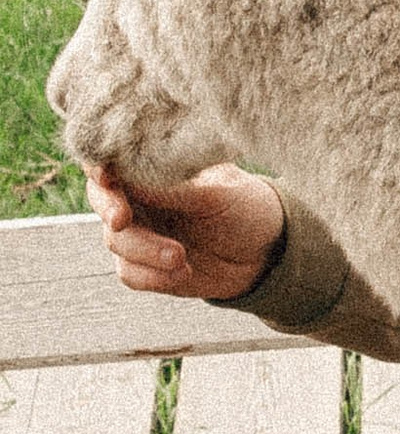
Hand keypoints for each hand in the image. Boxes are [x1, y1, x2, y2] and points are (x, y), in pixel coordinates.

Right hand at [86, 163, 285, 303]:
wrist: (265, 252)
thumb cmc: (244, 206)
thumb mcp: (215, 194)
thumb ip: (171, 188)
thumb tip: (130, 175)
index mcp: (156, 167)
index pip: (114, 158)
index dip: (100, 165)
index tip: (106, 176)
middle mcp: (141, 197)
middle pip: (101, 199)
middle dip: (109, 209)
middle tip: (121, 220)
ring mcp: (140, 231)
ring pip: (115, 241)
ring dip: (145, 251)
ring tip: (181, 257)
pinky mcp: (145, 265)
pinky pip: (130, 273)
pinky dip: (153, 276)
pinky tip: (183, 273)